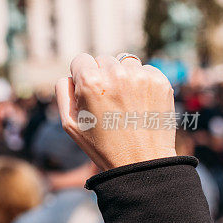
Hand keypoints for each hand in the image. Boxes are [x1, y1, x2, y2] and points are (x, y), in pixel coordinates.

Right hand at [56, 53, 176, 170]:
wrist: (142, 162)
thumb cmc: (102, 146)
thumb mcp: (70, 124)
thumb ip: (63, 92)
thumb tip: (70, 76)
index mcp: (90, 82)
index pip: (80, 60)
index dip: (81, 76)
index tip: (88, 92)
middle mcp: (116, 74)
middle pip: (103, 59)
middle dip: (102, 76)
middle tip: (108, 102)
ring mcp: (140, 76)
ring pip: (124, 62)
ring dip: (122, 76)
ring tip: (125, 102)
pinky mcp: (160, 81)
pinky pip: (145, 70)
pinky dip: (141, 82)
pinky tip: (140, 103)